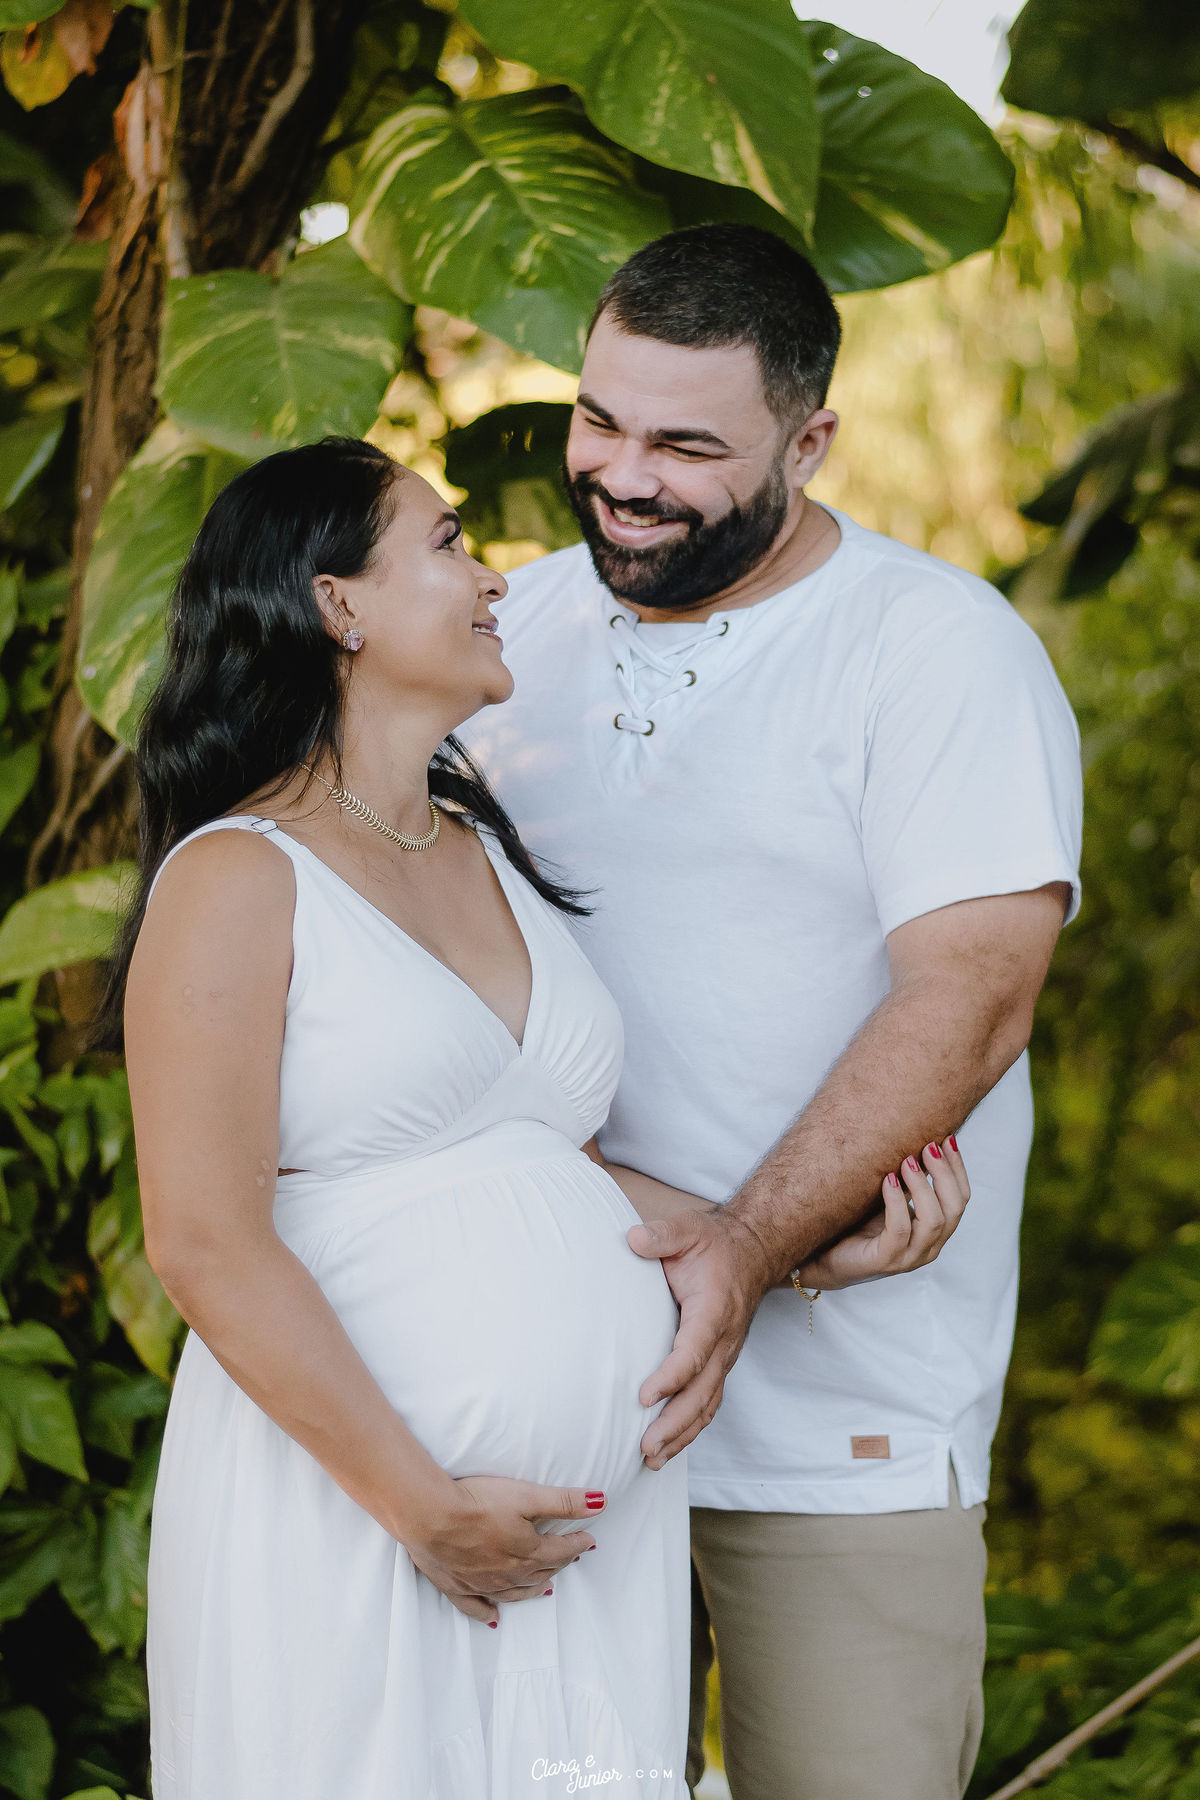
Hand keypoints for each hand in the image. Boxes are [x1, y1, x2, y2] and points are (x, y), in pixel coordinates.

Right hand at [403, 1475, 604, 1623]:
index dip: (578, 1544)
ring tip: (546, 1588)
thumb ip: (564, 1502)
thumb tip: (600, 1502)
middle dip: (559, 1564)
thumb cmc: (478, 1501)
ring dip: (533, 1588)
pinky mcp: (456, 1586)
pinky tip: (493, 1619)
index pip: (561, 1551)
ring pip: (515, 1592)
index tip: (589, 1539)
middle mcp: (509, 1574)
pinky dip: (487, 1613)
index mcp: (528, 1552)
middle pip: (541, 1572)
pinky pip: (476, 1607)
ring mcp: (482, 1584)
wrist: (431, 1516)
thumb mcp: (527, 1495)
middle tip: (570, 1557)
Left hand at [626, 1207, 772, 1472]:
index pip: (693, 1351)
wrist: (752, 1252)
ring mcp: (725, 1356)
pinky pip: (708, 1403)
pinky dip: (690, 1429)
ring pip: (707, 1405)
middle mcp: (723, 1341)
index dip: (671, 1377)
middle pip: (702, 1392)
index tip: (643, 1396)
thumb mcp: (688, 1230)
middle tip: (645, 1447)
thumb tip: (634, 1240)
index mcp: (714, 1311)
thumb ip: (662, 1235)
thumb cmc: (714, 1245)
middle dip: (675, 1423)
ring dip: (682, 1435)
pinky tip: (668, 1447)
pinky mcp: (719, 1364)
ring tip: (652, 1459)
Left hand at [789, 1137, 969, 1289]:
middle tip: (928, 1146)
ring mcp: (908, 1257)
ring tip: (907, 1161)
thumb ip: (907, 1176)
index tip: (948, 1138)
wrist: (822, 1254)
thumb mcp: (888, 1195)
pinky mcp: (885, 1261)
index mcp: (934, 1230)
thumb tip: (921, 1138)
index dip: (958, 1168)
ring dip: (923, 1186)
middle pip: (954, 1209)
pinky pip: (900, 1231)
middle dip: (945, 1174)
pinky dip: (897, 1202)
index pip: (960, 1199)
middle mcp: (928, 1246)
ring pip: (934, 1222)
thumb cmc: (856, 1222)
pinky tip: (888, 1180)